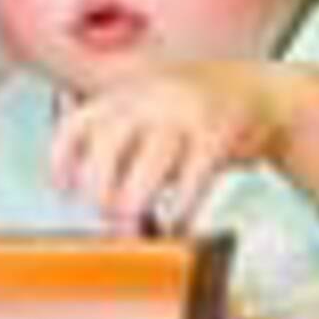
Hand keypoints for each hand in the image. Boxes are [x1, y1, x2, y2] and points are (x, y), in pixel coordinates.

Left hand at [50, 62, 286, 231]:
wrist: (256, 90)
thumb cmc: (189, 113)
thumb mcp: (144, 113)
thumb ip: (118, 148)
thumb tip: (99, 203)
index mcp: (121, 96)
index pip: (76, 123)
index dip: (62, 159)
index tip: (62, 189)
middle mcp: (146, 100)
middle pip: (107, 144)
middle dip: (100, 189)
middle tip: (104, 217)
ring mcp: (183, 114)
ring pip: (149, 163)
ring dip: (135, 203)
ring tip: (132, 228)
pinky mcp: (217, 134)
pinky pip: (193, 176)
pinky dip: (181, 207)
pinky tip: (177, 223)